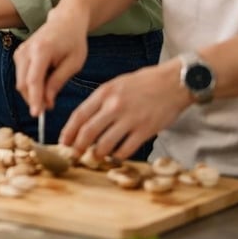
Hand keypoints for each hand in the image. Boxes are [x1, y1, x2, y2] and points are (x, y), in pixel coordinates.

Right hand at [13, 6, 89, 115]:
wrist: (65, 20)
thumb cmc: (73, 40)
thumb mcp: (73, 63)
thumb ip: (58, 82)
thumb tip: (47, 102)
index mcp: (41, 50)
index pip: (33, 80)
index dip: (34, 99)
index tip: (37, 114)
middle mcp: (26, 51)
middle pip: (23, 84)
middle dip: (34, 99)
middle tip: (49, 108)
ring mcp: (20, 52)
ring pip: (20, 82)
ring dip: (32, 93)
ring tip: (50, 95)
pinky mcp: (19, 55)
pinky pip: (21, 76)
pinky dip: (30, 85)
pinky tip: (44, 84)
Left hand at [59, 61, 190, 159]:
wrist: (174, 82)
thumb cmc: (144, 82)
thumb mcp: (116, 84)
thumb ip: (101, 100)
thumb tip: (85, 119)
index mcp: (104, 93)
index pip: (79, 115)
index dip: (68, 131)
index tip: (63, 141)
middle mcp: (114, 106)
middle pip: (88, 132)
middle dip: (78, 146)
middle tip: (75, 154)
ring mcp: (130, 119)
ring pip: (105, 144)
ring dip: (98, 153)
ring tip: (96, 156)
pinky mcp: (146, 130)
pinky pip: (126, 149)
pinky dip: (118, 155)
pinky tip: (116, 155)